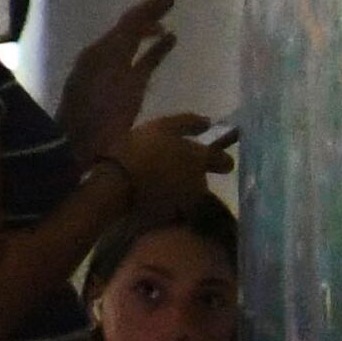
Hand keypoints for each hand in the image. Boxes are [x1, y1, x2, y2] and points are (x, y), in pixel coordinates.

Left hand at [58, 0, 180, 158]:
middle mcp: (105, 58)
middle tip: (170, 5)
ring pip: (133, 44)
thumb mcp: (110, 82)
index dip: (148, 9)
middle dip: (147, 16)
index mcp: (101, 53)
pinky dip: (154, 50)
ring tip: (167, 23)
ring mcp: (114, 73)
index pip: (127, 22)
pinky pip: (140, 62)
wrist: (81, 151)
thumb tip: (138, 20)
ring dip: (148, 31)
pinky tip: (170, 41)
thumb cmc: (97, 121)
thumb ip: (121, 51)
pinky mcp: (124, 89)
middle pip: (129, 29)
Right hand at [110, 109, 232, 210]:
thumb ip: (188, 123)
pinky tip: (148, 196)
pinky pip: (171, 207)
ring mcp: (184, 203)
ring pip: (187, 194)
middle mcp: (200, 183)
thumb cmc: (140, 149)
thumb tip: (208, 122)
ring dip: (177, 189)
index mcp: (201, 159)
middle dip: (194, 176)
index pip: (225, 161)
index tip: (213, 156)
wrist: (115, 186)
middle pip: (204, 180)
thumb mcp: (163, 126)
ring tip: (156, 183)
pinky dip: (164, 202)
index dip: (221, 159)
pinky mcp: (166, 218)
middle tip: (175, 169)